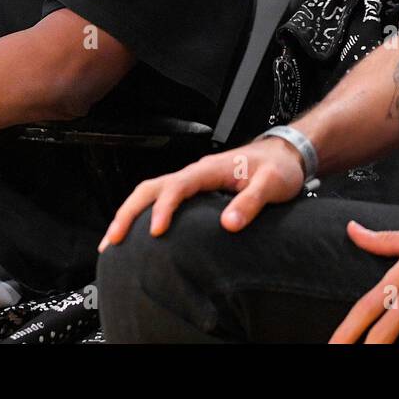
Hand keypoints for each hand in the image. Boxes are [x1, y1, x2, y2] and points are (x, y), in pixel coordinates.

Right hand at [98, 136, 305, 251]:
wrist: (285, 156)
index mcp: (210, 169)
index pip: (177, 186)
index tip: (156, 232)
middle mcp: (196, 173)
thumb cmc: (278, 168)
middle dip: (128, 212)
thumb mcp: (272, 185)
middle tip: (112, 240)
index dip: (163, 208)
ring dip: (129, 214)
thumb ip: (251, 203)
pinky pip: (162, 199)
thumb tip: (227, 224)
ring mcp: (193, 181)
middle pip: (151, 187)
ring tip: (112, 242)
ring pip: (151, 192)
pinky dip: (142, 214)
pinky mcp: (195, 191)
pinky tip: (136, 234)